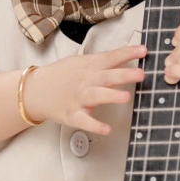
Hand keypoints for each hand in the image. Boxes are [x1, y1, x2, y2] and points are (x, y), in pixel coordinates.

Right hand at [24, 44, 147, 136]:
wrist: (36, 90)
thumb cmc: (63, 76)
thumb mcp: (81, 62)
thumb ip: (103, 62)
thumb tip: (127, 57)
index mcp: (90, 66)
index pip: (111, 57)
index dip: (127, 53)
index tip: (143, 50)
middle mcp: (85, 81)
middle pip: (106, 77)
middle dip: (124, 75)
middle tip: (141, 74)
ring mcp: (78, 98)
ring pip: (96, 96)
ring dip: (111, 96)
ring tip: (126, 97)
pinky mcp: (72, 114)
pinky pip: (84, 121)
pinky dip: (94, 126)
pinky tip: (106, 130)